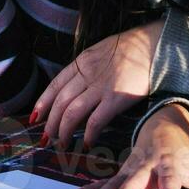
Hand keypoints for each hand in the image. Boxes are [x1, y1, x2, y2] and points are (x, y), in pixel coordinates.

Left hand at [33, 17, 162, 151]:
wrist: (153, 44)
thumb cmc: (131, 49)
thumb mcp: (101, 51)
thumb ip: (87, 67)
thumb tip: (76, 85)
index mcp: (82, 62)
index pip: (55, 85)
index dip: (43, 103)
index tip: (35, 117)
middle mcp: (87, 74)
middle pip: (60, 101)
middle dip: (50, 122)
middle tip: (46, 138)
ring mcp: (100, 86)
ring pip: (72, 112)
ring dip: (64, 130)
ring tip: (62, 143)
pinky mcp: (116, 98)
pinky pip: (96, 120)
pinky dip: (88, 133)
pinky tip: (86, 142)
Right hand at [75, 104, 188, 188]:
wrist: (166, 120)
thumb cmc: (185, 148)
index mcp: (171, 163)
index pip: (170, 180)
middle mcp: (149, 164)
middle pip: (137, 178)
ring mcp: (134, 165)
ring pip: (117, 180)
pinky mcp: (124, 168)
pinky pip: (107, 179)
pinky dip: (94, 187)